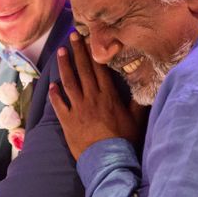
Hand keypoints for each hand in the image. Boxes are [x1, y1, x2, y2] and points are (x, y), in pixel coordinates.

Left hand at [49, 31, 139, 159]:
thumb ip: (138, 102)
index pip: (100, 69)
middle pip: (84, 70)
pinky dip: (54, 95)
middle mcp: (92, 97)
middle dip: (77, 51)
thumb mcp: (136, 119)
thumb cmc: (124, 140)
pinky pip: (59, 105)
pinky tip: (51, 86)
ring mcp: (78, 109)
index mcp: (108, 95)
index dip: (94, 52)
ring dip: (64, 66)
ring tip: (60, 52)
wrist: (108, 160)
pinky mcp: (68, 121)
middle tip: (72, 36)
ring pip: (69, 82)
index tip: (89, 38)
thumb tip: (146, 87)